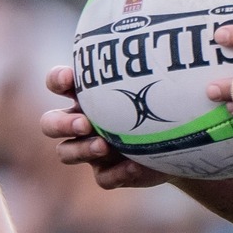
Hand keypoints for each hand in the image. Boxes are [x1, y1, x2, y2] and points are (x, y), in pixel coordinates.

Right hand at [39, 64, 170, 189]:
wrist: (178, 139)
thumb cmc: (161, 99)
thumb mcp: (158, 82)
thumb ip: (156, 70)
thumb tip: (181, 54)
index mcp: (85, 94)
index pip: (57, 82)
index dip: (57, 80)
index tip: (69, 78)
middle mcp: (81, 122)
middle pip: (50, 123)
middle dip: (62, 123)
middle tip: (85, 123)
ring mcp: (92, 150)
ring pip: (66, 153)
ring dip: (82, 150)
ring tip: (104, 146)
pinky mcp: (108, 173)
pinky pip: (103, 178)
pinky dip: (117, 173)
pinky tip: (134, 166)